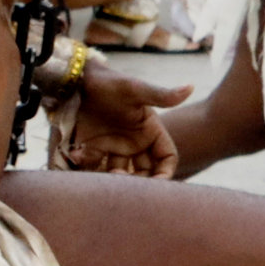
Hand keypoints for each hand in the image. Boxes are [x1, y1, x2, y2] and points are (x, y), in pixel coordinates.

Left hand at [60, 67, 180, 175]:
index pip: (166, 157)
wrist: (74, 81)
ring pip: (119, 175)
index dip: (165, 173)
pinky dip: (87, 166)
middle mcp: (134, 143)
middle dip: (137, 182)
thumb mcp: (134, 90)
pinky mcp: (92, 150)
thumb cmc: (109, 83)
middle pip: (144, 173)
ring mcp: (113, 148)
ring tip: (100, 173)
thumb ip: (161, 95)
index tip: (156, 184)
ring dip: (112, 179)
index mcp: (149, 131)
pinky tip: (76, 154)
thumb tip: (190, 87)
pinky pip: (94, 168)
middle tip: (122, 181)